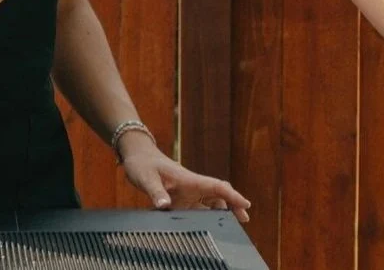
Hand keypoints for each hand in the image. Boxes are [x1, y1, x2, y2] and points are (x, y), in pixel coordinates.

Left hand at [119, 135, 250, 222]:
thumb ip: (155, 192)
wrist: (137, 156)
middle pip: (218, 196)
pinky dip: (205, 217)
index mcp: (189, 179)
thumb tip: (163, 206)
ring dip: (220, 213)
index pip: (216, 186)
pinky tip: (207, 227)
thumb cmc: (143, 164)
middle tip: (245, 219)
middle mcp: (192, 186)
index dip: (232, 196)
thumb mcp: (146, 178)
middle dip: (233, 206)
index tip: (246, 204)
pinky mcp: (180, 199)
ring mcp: (187, 193)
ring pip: (210, 204)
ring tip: (230, 227)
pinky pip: (197, 209)